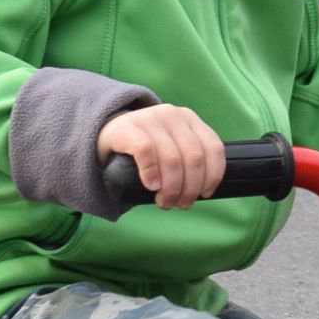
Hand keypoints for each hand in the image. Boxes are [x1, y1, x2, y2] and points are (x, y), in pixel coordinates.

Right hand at [97, 103, 225, 208]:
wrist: (105, 135)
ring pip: (172, 159)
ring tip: (164, 202)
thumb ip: (188, 159)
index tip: (205, 194)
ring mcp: (150, 118)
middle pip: (193, 158)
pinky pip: (146, 151)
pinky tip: (151, 186)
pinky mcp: (128, 127)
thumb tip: (205, 191)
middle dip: (190, 188)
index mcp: (189, 119)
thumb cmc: (144, 148)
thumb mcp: (171, 147)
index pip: (213, 147)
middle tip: (181, 204)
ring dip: (171, 188)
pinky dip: (151, 173)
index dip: (213, 175)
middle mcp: (172, 115)